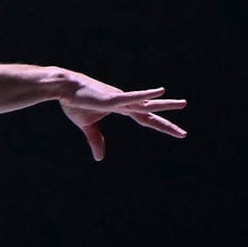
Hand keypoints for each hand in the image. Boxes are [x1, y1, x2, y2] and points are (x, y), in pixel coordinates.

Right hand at [57, 74, 186, 161]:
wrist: (64, 88)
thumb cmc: (75, 103)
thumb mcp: (87, 125)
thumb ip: (96, 140)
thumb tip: (100, 158)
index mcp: (123, 108)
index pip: (146, 119)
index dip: (162, 126)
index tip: (177, 133)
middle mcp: (126, 103)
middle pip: (151, 114)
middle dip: (167, 124)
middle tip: (183, 133)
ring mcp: (121, 99)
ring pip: (146, 103)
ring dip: (165, 104)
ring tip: (183, 104)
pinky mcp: (113, 98)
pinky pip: (133, 96)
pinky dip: (146, 94)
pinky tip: (160, 90)